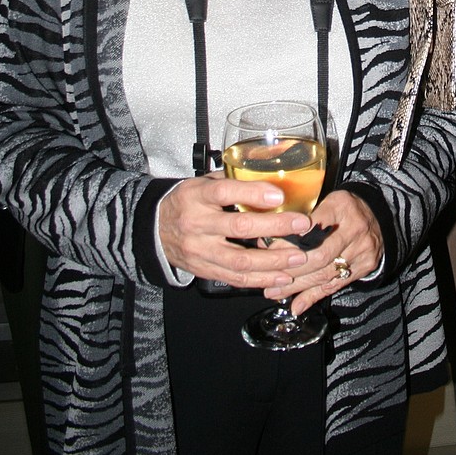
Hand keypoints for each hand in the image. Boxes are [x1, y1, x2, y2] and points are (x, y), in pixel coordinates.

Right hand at [158, 174, 312, 290]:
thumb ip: (232, 180)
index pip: (224, 192)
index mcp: (196, 196)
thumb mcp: (202, 183)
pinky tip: (282, 277)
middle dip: (275, 228)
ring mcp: (200, 251)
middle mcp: (197, 224)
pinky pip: (235, 278)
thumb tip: (272, 174)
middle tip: (301, 225)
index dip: (252, 193)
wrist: (154, 230)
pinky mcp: (204, 270)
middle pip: (238, 228)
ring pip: (239, 260)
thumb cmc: (187, 201)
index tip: (278, 195)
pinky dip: (261, 280)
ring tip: (298, 257)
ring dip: (273, 261)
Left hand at [269, 189, 384, 313]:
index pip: (312, 227)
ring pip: (325, 274)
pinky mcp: (365, 267)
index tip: (266, 250)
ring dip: (297, 286)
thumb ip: (302, 219)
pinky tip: (297, 305)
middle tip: (267, 277)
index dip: (288, 242)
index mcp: (340, 206)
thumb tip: (267, 242)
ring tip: (274, 293)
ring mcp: (362, 250)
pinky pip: (335, 285)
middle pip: (319, 255)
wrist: (378, 216)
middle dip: (290, 269)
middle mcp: (354, 228)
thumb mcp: (326, 201)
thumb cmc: (343, 209)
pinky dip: (314, 296)